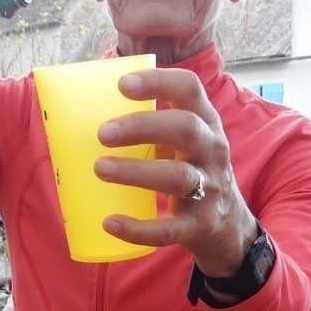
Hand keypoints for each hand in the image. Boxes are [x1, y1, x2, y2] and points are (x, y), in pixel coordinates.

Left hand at [93, 67, 258, 276]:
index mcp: (205, 122)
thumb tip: (83, 112)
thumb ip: (151, 126)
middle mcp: (212, 151)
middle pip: (185, 128)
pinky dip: (139, 228)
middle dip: (142, 127)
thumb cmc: (191, 170)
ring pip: (177, 176)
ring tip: (100, 168)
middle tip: (103, 134)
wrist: (227, 225)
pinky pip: (169, 229)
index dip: (159, 82)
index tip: (123, 84)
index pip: (190, 90)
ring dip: (136, 171)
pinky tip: (111, 223)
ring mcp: (209, 189)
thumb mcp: (184, 141)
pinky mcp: (199, 225)